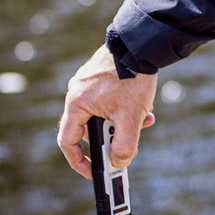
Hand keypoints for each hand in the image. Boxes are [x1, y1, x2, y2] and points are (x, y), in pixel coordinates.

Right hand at [58, 45, 156, 179]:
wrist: (142, 42)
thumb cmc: (133, 77)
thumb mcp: (131, 117)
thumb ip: (125, 145)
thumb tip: (119, 163)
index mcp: (76, 104)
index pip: (68, 142)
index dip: (79, 161)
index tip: (94, 172)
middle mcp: (77, 93)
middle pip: (89, 129)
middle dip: (112, 139)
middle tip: (131, 145)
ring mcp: (87, 83)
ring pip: (102, 114)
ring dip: (122, 122)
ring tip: (145, 119)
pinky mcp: (100, 76)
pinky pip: (108, 100)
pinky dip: (124, 108)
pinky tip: (145, 105)